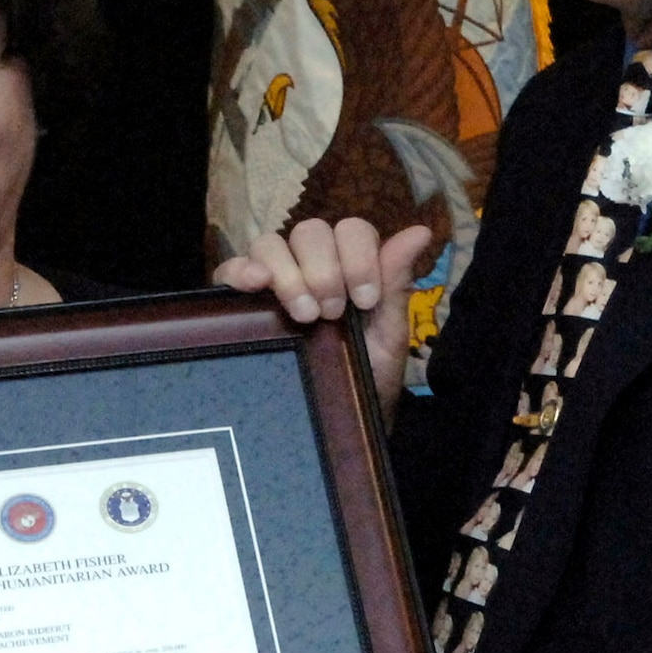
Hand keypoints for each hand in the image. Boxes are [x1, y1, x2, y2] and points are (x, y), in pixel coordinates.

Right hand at [213, 218, 432, 428]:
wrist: (336, 422)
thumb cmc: (365, 376)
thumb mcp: (387, 334)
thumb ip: (396, 282)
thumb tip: (420, 231)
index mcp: (349, 264)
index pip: (350, 229)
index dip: (359, 256)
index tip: (365, 299)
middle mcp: (308, 263)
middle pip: (309, 231)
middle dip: (325, 270)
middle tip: (332, 313)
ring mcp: (271, 279)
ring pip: (270, 243)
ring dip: (289, 274)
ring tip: (304, 315)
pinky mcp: (237, 299)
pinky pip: (231, 268)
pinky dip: (242, 269)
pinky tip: (257, 285)